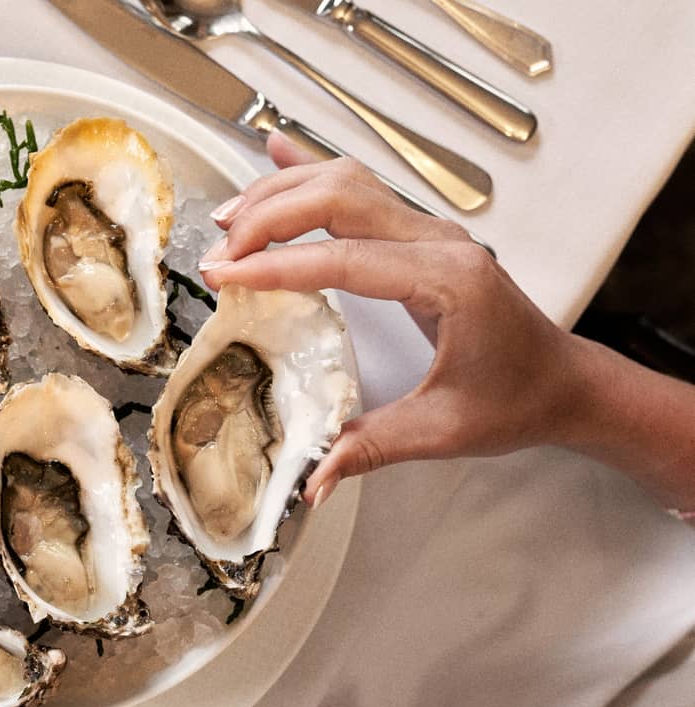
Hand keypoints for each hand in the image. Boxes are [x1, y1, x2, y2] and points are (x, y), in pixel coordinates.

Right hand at [196, 133, 585, 507]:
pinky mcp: (419, 233)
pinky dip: (311, 172)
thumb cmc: (516, 400)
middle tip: (219, 253)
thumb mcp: (441, 431)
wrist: (564, 382)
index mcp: (448, 280)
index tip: (226, 276)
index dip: (278, 266)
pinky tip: (275, 150)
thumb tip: (311, 480)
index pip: (344, 258)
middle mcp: (439, 241)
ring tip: (229, 221)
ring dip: (282, 192)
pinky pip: (360, 188)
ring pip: (346, 182)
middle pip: (340, 197)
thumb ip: (369, 448)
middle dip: (269, 218)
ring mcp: (430, 230)